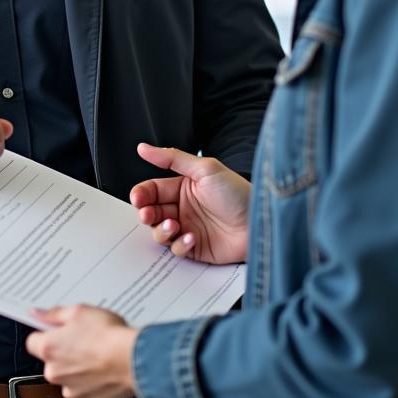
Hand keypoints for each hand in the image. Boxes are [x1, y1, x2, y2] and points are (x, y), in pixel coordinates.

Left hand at [26, 305, 137, 397]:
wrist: (132, 359)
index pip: (33, 341)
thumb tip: (38, 313)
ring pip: (69, 376)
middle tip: (84, 338)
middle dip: (65, 351)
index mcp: (49, 348)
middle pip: (52, 360)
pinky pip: (87, 389)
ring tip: (97, 352)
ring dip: (79, 367)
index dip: (45, 333)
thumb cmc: (107, 335)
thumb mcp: (79, 311)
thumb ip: (54, 314)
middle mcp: (56, 373)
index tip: (55, 329)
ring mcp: (72, 389)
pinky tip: (104, 368)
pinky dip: (93, 381)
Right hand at [130, 143, 249, 263]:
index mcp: (182, 187)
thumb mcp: (204, 169)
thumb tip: (143, 147)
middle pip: (151, 212)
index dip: (141, 194)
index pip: (152, 190)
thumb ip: (171, 158)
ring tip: (174, 225)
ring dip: (161, 230)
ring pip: (159, 232)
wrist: (260, 221)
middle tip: (148, 214)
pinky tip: (192, 237)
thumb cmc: (237, 192)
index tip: (137, 198)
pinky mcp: (195, 249)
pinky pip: (177, 250)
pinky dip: (180, 244)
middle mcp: (182, 208)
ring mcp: (187, 228)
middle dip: (146, 213)